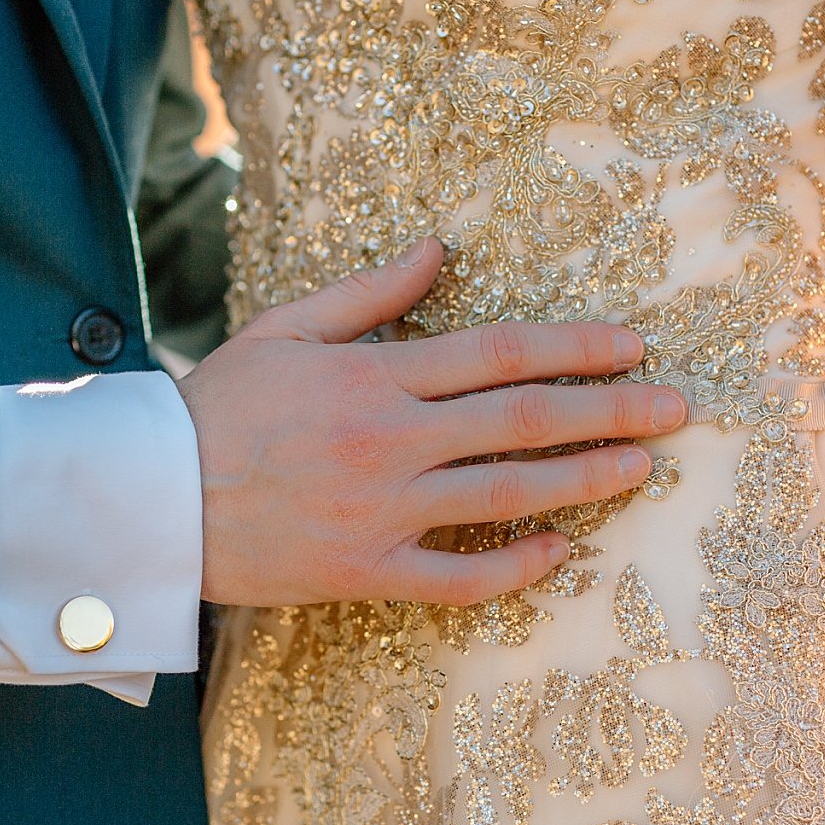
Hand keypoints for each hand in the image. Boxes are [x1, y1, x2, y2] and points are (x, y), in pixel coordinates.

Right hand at [177, 238, 687, 607]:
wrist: (149, 498)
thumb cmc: (216, 406)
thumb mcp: (287, 328)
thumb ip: (370, 293)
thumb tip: (440, 247)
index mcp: (375, 375)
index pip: (499, 353)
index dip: (575, 348)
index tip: (632, 347)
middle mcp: (390, 441)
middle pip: (523, 421)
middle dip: (609, 411)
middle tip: (676, 408)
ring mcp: (382, 511)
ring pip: (506, 496)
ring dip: (584, 480)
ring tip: (642, 468)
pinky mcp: (366, 572)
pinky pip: (458, 577)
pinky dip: (514, 568)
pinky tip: (560, 553)